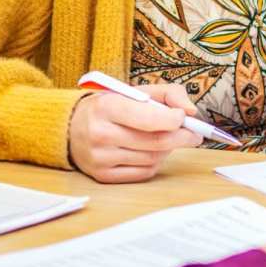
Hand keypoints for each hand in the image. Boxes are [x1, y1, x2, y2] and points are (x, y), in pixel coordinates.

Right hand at [68, 83, 201, 182]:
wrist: (71, 127)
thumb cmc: (110, 106)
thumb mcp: (134, 90)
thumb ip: (168, 94)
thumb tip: (190, 111)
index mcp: (107, 106)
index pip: (150, 118)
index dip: (174, 119)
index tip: (184, 117)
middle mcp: (101, 133)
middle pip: (155, 142)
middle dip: (182, 137)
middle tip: (195, 134)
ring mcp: (100, 158)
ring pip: (152, 158)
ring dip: (168, 149)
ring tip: (168, 138)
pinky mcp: (103, 176)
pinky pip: (143, 173)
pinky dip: (155, 162)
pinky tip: (153, 151)